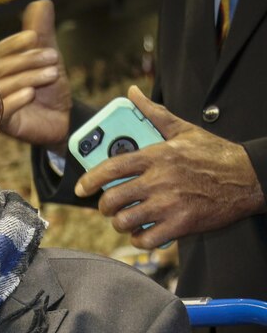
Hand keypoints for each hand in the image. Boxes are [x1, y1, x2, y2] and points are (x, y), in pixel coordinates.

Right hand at [0, 0, 72, 147]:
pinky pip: (0, 110)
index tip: (34, 37)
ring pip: (1, 87)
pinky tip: (31, 93)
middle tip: (52, 57)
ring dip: (28, 77)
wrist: (62, 121)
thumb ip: (42, 33)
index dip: (15, 43)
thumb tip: (41, 2)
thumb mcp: (48, 58)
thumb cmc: (50, 91)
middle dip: (27, 60)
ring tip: (52, 74)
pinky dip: (15, 100)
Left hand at [74, 85, 265, 248]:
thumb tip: (132, 93)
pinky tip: (143, 231)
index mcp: (156, 156)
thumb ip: (153, 112)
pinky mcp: (181, 225)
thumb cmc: (215, 154)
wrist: (250, 178)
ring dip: (120, 223)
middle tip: (111, 206)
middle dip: (105, 207)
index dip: (89, 180)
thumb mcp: (183, 130)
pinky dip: (139, 238)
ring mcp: (170, 204)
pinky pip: (146, 239)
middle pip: (112, 200)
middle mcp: (159, 180)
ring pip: (124, 221)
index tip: (81, 188)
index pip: (110, 168)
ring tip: (126, 219)